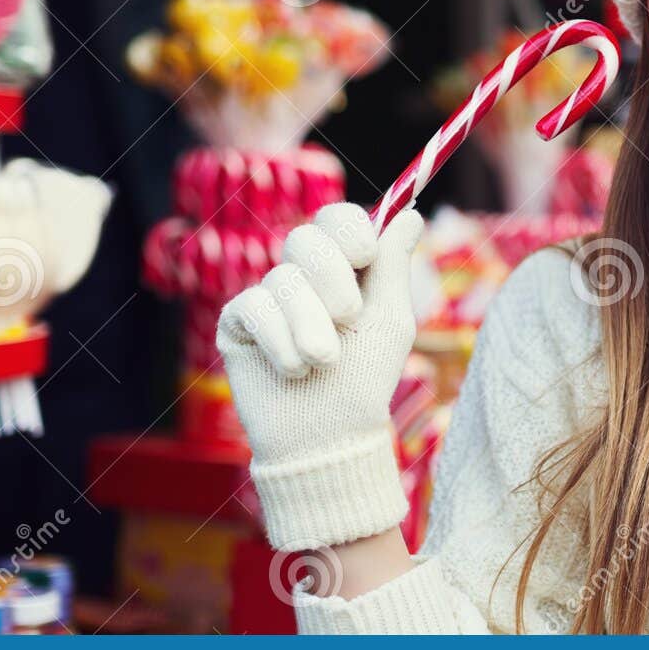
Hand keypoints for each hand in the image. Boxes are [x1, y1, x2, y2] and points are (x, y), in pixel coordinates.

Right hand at [216, 203, 424, 551]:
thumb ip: (394, 265)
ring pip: (283, 279)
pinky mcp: (238, 323)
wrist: (329, 435)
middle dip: (334, 280)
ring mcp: (268, 297)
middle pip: (306, 238)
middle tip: (349, 317)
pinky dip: (283, 343)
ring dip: (313, 327)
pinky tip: (294, 370)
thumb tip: (410, 213)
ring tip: (326, 361)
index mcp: (344, 268)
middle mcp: (303, 277)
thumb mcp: (391, 319)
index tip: (366, 253)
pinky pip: (255, 307)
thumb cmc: (366, 379)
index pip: (337, 219)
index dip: (349, 227)